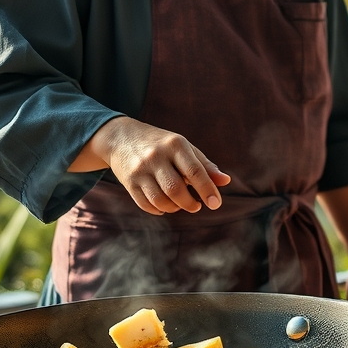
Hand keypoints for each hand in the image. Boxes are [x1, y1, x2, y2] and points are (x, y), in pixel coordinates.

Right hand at [70, 117, 230, 215]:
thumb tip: (226, 181)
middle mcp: (156, 156)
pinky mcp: (128, 182)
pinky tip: (165, 206)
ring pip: (160, 200)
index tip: (215, 204)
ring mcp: (140, 170)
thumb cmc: (162, 144)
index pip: (194, 171)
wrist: (121, 137)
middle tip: (197, 206)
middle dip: (189, 203)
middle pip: (175, 189)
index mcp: (175, 145)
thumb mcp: (184, 148)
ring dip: (174, 208)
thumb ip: (205, 166)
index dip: (207, 189)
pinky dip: (159, 210)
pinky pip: (146, 205)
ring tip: (180, 204)